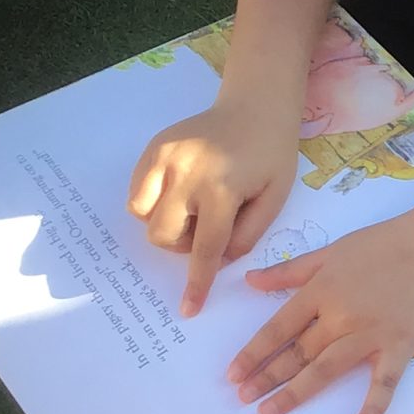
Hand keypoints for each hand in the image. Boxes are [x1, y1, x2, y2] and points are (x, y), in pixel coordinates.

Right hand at [129, 97, 298, 314]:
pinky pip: (137, 192)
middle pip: (163, 235)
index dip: (198, 282)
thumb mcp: (276, 198)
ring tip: (191, 209)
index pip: (205, 248)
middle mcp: (185, 174)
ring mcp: (163, 158)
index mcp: (221, 189)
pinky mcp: (153, 149)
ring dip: (164, 223)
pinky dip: (153, 203)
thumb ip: (248, 233)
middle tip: (208, 227)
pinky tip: (179, 192)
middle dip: (182, 244)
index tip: (189, 308)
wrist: (255, 105)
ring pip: (141, 215)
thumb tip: (219, 259)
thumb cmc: (272, 154)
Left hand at [229, 204, 413, 413]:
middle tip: (242, 399)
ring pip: (326, 369)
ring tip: (268, 412)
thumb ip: (291, 270)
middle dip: (266, 377)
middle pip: (297, 353)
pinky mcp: (402, 346)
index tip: (233, 374)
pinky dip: (372, 409)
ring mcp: (372, 333)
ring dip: (295, 394)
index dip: (254, 352)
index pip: (278, 327)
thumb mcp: (333, 250)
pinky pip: (384, 384)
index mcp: (322, 289)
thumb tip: (250, 280)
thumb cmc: (386, 241)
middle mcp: (341, 315)